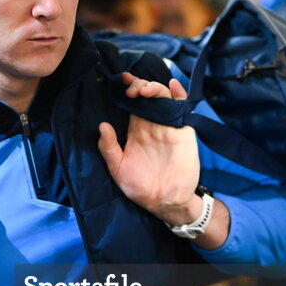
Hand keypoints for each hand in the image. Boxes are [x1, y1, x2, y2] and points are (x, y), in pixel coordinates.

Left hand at [97, 72, 202, 225]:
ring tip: (143, 90)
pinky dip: (179, 94)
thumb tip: (102, 125)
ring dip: (154, 88)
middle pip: (147, 95)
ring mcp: (169, 126)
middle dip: (138, 85)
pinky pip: (183, 108)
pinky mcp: (183, 132)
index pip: (132, 103)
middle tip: (130, 89)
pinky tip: (172, 86)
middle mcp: (152, 124)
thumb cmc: (139, 187)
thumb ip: (108, 148)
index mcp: (137, 130)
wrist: (165, 202)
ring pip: (163, 97)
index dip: (126, 90)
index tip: (119, 83)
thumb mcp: (118, 168)